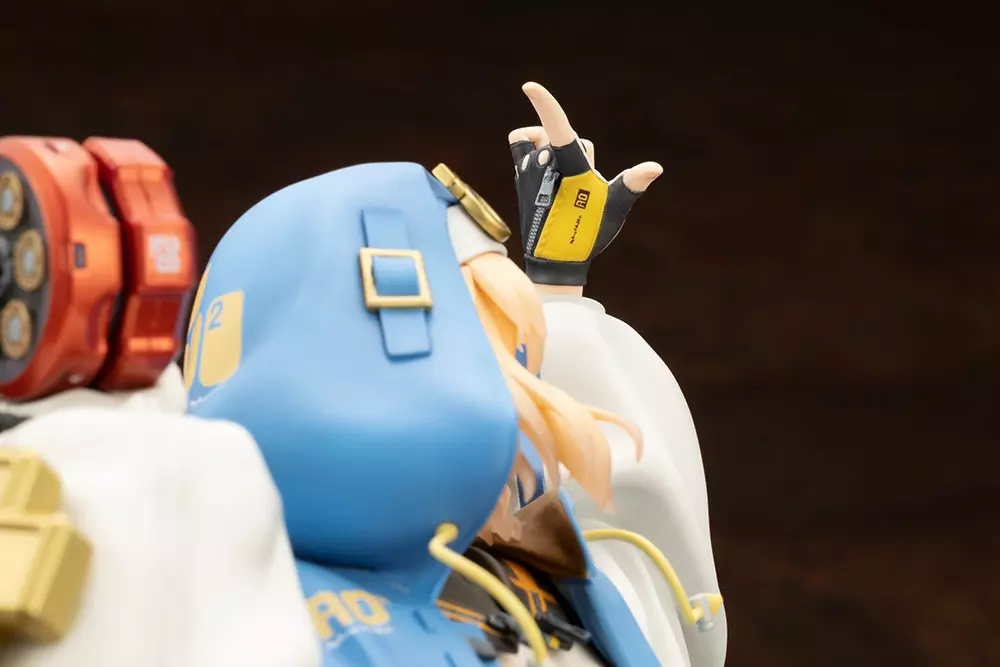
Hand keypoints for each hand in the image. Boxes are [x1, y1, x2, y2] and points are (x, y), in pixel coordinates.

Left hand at [509, 82, 661, 286]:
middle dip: (577, 153)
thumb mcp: (614, 209)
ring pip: (546, 138)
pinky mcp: (520, 172)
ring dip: (556, 150)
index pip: (559, 128)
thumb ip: (632, 183)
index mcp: (571, 167)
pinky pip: (522, 142)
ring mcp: (529, 168)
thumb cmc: (588, 234)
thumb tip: (654, 169)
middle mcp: (545, 164)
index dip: (546, 104)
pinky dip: (531, 144)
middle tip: (579, 188)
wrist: (554, 259)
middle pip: (567, 137)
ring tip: (560, 180)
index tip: (529, 86)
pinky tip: (540, 162)